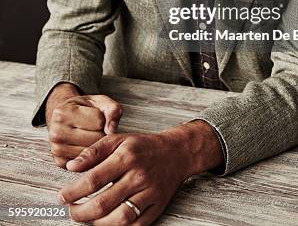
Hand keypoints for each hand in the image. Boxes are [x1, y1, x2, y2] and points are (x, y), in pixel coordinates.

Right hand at [46, 88, 122, 168]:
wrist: (66, 117)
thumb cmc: (85, 108)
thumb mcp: (99, 101)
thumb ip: (112, 109)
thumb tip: (112, 129)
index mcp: (63, 113)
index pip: (98, 121)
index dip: (104, 119)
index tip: (99, 116)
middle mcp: (56, 132)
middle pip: (96, 139)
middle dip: (102, 133)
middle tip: (97, 128)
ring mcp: (57, 149)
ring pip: (92, 153)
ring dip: (98, 145)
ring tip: (93, 136)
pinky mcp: (61, 162)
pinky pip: (86, 164)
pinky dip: (92, 157)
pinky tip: (88, 146)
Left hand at [57, 121, 223, 224]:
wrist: (176, 152)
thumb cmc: (143, 146)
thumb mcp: (119, 139)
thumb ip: (94, 152)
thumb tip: (71, 166)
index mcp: (127, 157)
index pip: (94, 179)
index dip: (74, 191)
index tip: (61, 196)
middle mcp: (138, 176)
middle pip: (104, 203)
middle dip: (81, 212)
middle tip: (71, 211)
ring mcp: (150, 193)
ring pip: (120, 217)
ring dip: (98, 223)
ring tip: (87, 218)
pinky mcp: (158, 206)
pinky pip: (136, 225)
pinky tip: (107, 223)